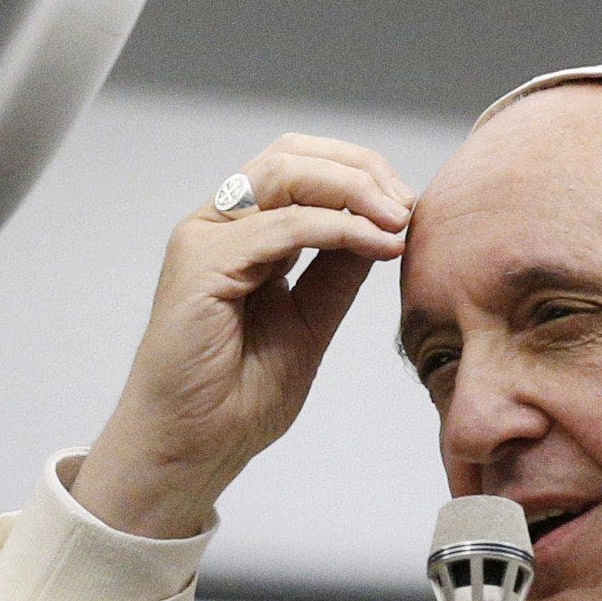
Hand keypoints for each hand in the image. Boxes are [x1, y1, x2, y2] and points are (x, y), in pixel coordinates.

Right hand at [70, 136, 414, 536]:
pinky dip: (338, 228)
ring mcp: (205, 239)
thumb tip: (385, 227)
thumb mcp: (311, 320)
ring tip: (397, 219)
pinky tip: (376, 245)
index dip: (360, 174)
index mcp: (243, 234)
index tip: (407, 208)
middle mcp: (219, 226)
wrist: (194, 446)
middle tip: (406, 205)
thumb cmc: (238, 396)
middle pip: (292, 155)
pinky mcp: (200, 264)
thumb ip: (337, 271)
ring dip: (353, 189)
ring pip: (284, 174)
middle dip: (361, 169)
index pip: (301, 169)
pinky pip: (281, 225)